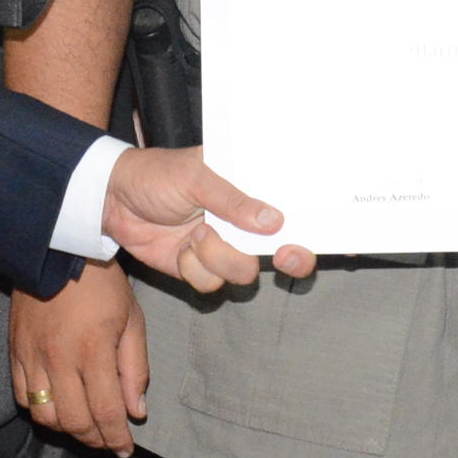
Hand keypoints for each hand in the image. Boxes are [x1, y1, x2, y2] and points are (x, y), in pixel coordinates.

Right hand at [12, 261, 149, 454]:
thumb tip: (135, 411)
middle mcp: (58, 359)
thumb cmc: (102, 283)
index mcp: (92, 351)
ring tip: (84, 424)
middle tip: (108, 441)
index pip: (106, 412)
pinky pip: (22, 396)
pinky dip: (40, 409)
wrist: (58, 249)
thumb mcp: (132, 320)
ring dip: (66, 429)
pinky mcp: (14, 351)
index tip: (125, 450)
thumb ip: (134, 368)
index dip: (117, 439)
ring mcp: (32, 356)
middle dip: (94, 440)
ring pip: (44, 415)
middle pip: (73, 422)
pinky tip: (58, 404)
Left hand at [103, 147, 314, 291]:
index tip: (346, 241)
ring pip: (244, 271)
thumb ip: (233, 199)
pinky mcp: (201, 268)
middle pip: (285, 248)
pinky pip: (211, 283)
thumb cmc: (156, 174)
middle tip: (286, 255)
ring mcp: (225, 246)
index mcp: (250, 188)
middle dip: (291, 257)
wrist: (111, 201)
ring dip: (218, 256)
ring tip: (195, 233)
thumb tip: (274, 220)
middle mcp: (244, 221)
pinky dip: (193, 269)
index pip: (294, 204)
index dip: (320, 222)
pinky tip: (180, 249)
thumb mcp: (196, 176)